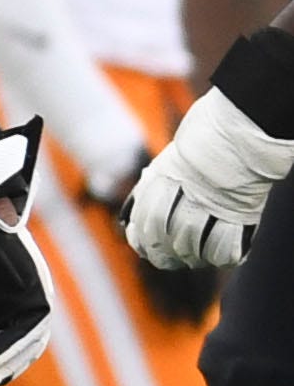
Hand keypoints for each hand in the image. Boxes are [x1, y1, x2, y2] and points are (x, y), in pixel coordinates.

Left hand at [130, 83, 293, 270]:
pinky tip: (221, 259)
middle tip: (169, 261)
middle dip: (161, 253)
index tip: (142, 248)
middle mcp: (182, 188)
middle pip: (160, 231)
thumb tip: (145, 199)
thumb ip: (163, 176)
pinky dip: (222, 256)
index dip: (140, 237)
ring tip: (193, 260)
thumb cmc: (213, 132)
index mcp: (163, 174)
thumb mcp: (177, 151)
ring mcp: (211, 199)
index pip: (142, 215)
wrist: (245, 123)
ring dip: (190, 256)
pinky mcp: (240, 208)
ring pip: (189, 240)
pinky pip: (226, 243)